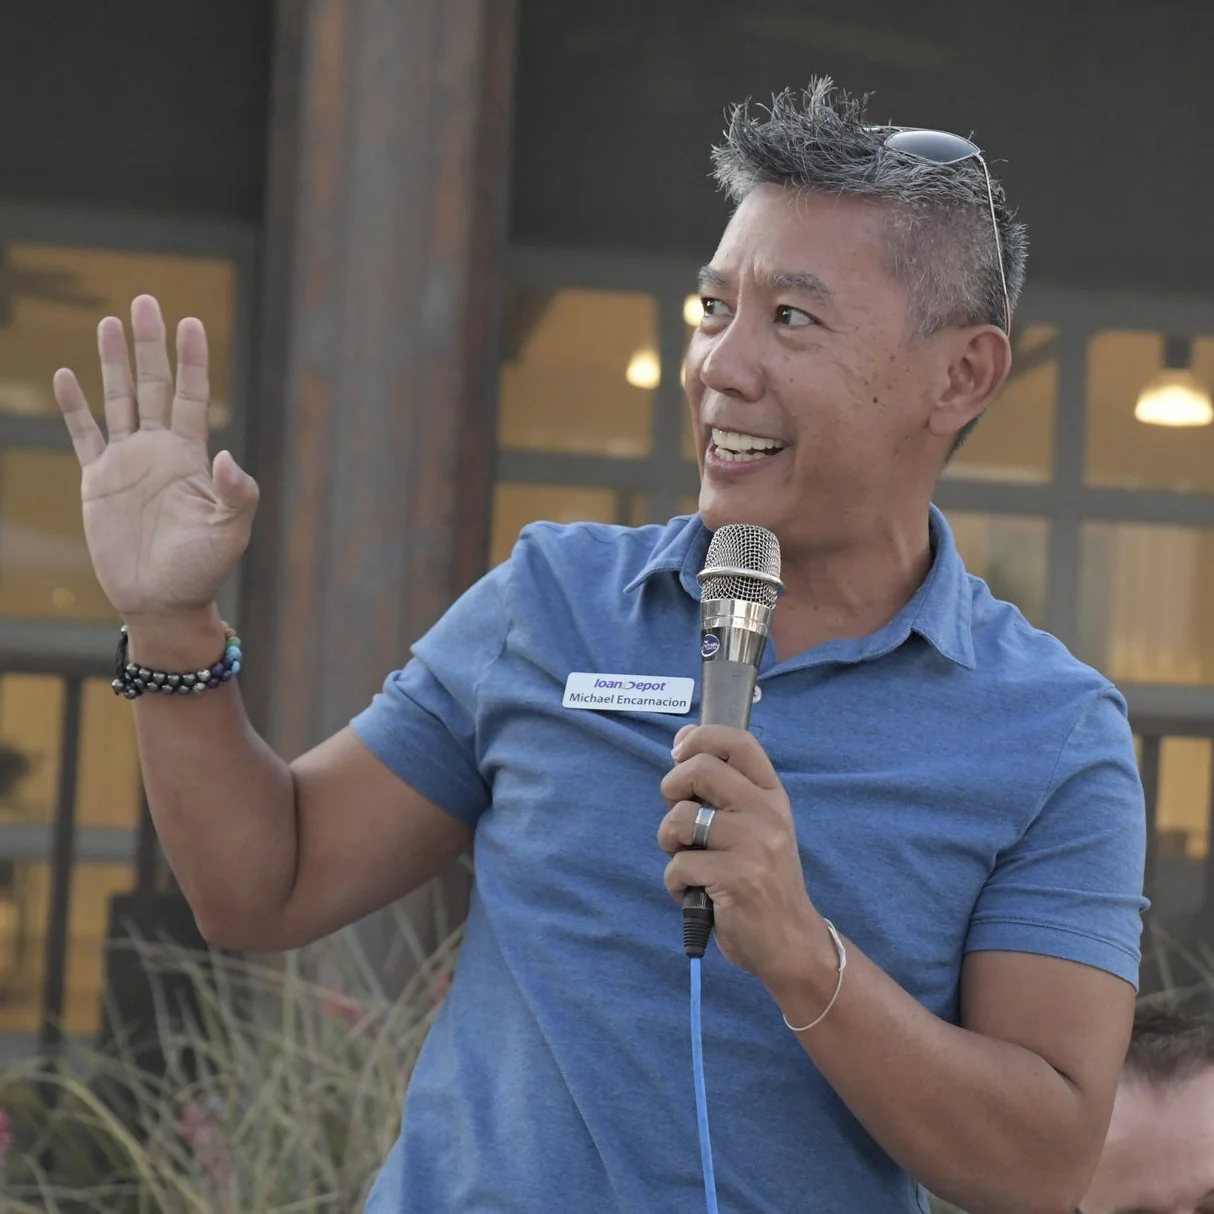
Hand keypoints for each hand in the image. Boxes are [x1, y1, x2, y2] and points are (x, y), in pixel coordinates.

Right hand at [52, 295, 258, 621]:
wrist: (163, 600)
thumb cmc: (203, 567)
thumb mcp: (231, 530)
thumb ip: (236, 493)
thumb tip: (227, 456)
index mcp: (192, 456)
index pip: (192, 396)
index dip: (192, 361)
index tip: (192, 322)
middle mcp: (159, 450)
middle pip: (152, 385)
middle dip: (150, 345)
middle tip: (147, 300)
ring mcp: (127, 463)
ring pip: (117, 400)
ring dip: (113, 363)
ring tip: (110, 322)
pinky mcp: (98, 482)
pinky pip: (83, 436)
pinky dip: (74, 408)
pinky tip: (66, 375)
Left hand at [658, 724, 831, 993]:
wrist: (790, 942)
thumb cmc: (761, 881)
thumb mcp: (757, 826)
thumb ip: (724, 788)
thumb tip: (682, 741)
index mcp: (772, 795)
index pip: (738, 741)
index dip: (700, 738)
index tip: (679, 754)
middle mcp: (768, 813)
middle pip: (700, 768)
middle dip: (671, 789)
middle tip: (679, 819)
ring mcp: (755, 845)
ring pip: (680, 818)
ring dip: (669, 842)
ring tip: (687, 859)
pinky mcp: (738, 879)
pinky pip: (679, 865)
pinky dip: (675, 882)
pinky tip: (695, 892)